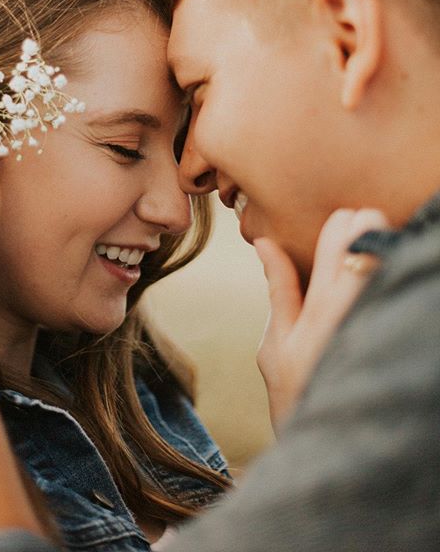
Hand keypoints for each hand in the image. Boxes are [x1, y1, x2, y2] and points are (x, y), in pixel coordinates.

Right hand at [254, 208, 388, 430]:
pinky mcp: (397, 328)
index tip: (337, 237)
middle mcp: (358, 301)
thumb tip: (264, 241)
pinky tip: (392, 292)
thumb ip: (278, 287)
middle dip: (366, 227)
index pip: (342, 227)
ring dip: (384, 251)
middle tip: (358, 250)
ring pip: (393, 250)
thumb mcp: (275, 343)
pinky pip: (404, 282)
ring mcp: (383, 314)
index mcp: (321, 299)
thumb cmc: (297, 395)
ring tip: (377, 271)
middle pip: (372, 227)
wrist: (333, 446)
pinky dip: (397, 275)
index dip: (340, 222)